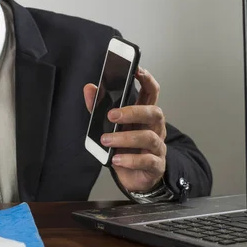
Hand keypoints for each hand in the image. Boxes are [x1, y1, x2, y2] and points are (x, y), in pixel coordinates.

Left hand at [84, 67, 166, 191]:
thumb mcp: (110, 125)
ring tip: (106, 140)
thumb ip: (99, 106)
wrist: (134, 176)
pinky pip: (147, 161)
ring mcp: (157, 147)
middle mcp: (154, 128)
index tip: (136, 70)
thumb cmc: (125, 146)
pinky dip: (130, 160)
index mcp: (144, 114)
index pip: (151, 92)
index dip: (147, 79)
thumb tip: (89, 88)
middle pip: (154, 112)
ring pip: (149, 137)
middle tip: (111, 115)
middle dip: (133, 112)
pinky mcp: (155, 165)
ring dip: (125, 138)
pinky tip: (116, 159)